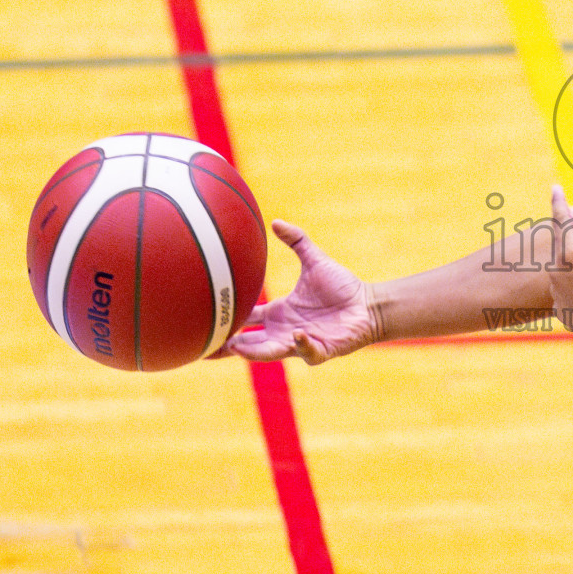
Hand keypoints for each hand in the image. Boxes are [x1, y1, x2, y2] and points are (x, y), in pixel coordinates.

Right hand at [220, 220, 377, 364]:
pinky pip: (307, 352)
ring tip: (236, 347)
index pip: (246, 319)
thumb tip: (275, 221)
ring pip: (271, 352)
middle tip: (206, 348)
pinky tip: (297, 335)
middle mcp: (285, 331)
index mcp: (279, 313)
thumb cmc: (342, 287)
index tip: (204, 320)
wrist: (368, 304)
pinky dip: (301, 345)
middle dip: (228, 347)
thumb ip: (297, 241)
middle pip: (249, 343)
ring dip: (254, 351)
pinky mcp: (321, 349)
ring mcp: (301, 342)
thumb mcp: (314, 261)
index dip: (226, 321)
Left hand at [546, 186, 572, 348]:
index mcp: (570, 254)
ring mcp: (557, 294)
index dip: (559, 201)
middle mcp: (557, 272)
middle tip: (571, 214)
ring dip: (572, 259)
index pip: (562, 220)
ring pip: (562, 269)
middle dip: (568, 229)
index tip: (554, 187)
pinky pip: (565, 293)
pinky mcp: (560, 312)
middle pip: (561, 244)